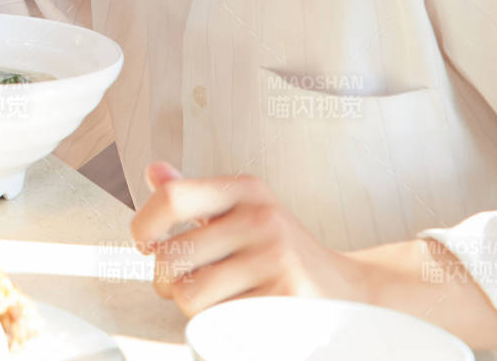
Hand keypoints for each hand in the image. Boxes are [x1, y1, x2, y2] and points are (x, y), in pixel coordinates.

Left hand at [130, 162, 372, 316]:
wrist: (351, 291)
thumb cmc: (283, 254)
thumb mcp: (244, 213)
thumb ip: (196, 196)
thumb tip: (154, 171)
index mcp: (246, 190)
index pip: (172, 197)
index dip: (144, 224)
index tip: (146, 243)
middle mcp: (261, 218)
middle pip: (171, 256)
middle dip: (168, 282)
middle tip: (192, 284)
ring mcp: (276, 258)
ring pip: (189, 294)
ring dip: (193, 308)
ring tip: (218, 301)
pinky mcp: (285, 298)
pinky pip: (218, 319)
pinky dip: (219, 324)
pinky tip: (239, 314)